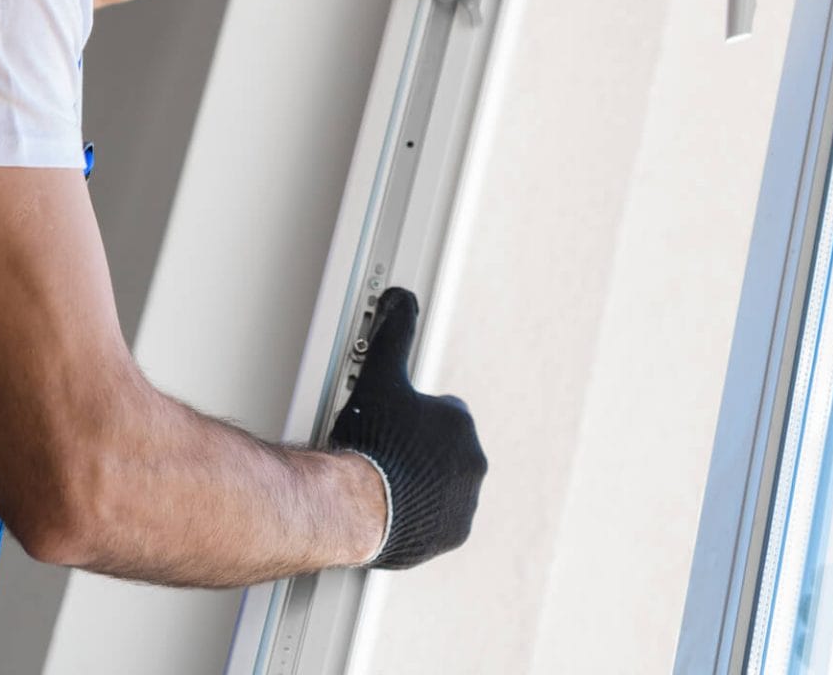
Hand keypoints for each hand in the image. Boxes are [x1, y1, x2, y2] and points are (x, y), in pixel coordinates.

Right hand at [327, 287, 485, 568]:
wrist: (360, 506)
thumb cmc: (371, 443)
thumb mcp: (380, 376)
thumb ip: (394, 334)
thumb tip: (402, 299)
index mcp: (461, 424)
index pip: (441, 414)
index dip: (412, 417)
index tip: (392, 425)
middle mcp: (473, 461)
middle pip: (443, 450)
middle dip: (418, 451)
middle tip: (384, 454)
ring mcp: (465, 499)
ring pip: (442, 484)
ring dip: (420, 482)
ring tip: (385, 483)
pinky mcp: (455, 532)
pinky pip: (440, 518)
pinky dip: (421, 513)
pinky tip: (393, 508)